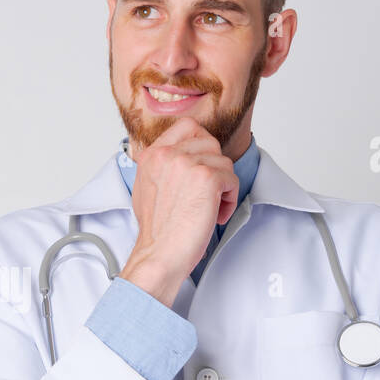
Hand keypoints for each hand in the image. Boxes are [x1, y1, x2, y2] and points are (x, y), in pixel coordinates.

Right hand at [120, 117, 239, 307]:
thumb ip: (163, 165)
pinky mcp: (207, 178)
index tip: (200, 168)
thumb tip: (186, 154)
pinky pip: (232, 178)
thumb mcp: (146, 186)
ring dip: (223, 186)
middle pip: (211, 143)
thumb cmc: (157, 229)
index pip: (188, 126)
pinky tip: (215, 214)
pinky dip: (229, 199)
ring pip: (224, 162)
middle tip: (205, 194)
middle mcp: (167, 154)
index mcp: (152, 154)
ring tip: (209, 208)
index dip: (201, 145)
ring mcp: (187, 164)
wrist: (160, 253)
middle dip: (214, 168)